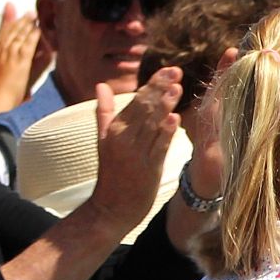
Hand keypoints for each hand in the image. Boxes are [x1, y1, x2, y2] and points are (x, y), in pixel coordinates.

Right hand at [0, 7, 44, 103]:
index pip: (0, 33)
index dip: (6, 19)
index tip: (10, 7)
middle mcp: (0, 51)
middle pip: (12, 31)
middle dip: (20, 20)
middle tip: (29, 11)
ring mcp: (11, 56)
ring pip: (20, 36)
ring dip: (28, 26)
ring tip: (35, 17)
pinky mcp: (21, 63)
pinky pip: (29, 46)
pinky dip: (34, 37)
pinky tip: (39, 30)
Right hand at [82, 66, 183, 228]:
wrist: (111, 209)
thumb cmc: (110, 173)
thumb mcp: (103, 140)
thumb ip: (104, 111)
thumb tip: (101, 85)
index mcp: (114, 130)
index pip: (136, 101)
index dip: (153, 85)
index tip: (168, 70)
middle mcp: (124, 140)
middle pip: (145, 109)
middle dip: (161, 88)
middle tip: (177, 71)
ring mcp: (136, 155)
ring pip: (153, 125)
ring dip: (166, 106)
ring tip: (178, 87)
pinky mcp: (148, 170)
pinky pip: (159, 147)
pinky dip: (167, 133)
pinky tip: (176, 119)